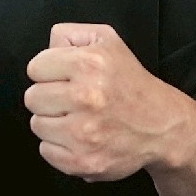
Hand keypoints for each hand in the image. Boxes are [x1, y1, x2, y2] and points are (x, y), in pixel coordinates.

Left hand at [24, 23, 180, 181]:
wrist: (163, 126)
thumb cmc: (129, 82)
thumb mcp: (105, 40)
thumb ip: (68, 34)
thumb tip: (46, 49)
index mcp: (87, 64)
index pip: (35, 68)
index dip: (47, 71)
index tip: (64, 77)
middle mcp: (86, 97)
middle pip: (32, 98)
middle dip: (48, 97)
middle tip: (70, 99)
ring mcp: (84, 133)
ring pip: (37, 124)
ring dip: (52, 122)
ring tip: (76, 118)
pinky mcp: (84, 161)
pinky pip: (46, 151)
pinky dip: (58, 146)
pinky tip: (78, 138)